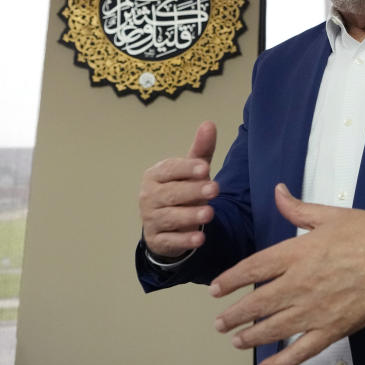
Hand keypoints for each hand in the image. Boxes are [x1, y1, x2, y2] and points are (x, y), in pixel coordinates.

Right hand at [139, 121, 218, 257]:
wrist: (165, 224)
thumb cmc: (181, 189)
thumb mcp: (191, 170)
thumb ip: (200, 150)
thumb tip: (209, 124)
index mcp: (155, 175)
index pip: (170, 170)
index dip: (187, 169)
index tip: (206, 168)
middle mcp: (149, 196)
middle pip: (171, 193)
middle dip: (193, 191)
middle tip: (214, 189)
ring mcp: (151, 219)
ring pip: (170, 217)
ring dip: (190, 216)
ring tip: (209, 213)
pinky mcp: (157, 239)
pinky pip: (170, 240)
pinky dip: (184, 240)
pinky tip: (200, 239)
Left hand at [210, 184, 364, 364]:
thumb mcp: (329, 214)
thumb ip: (297, 208)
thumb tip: (278, 191)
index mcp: (298, 253)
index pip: (253, 268)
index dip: (230, 280)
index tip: (216, 288)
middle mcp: (300, 283)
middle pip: (257, 303)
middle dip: (234, 314)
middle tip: (220, 321)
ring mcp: (316, 309)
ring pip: (273, 328)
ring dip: (249, 337)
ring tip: (235, 340)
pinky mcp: (333, 328)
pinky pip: (302, 350)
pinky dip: (281, 361)